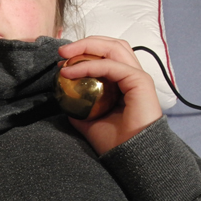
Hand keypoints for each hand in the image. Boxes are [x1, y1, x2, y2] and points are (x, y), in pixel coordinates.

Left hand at [58, 36, 161, 154]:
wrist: (130, 157)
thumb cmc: (115, 142)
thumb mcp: (88, 121)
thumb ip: (79, 108)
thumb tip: (64, 99)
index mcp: (123, 82)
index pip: (105, 56)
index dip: (83, 53)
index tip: (61, 63)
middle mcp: (132, 75)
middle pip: (111, 45)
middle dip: (85, 43)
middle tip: (62, 53)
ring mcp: (137, 76)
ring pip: (114, 48)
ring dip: (87, 47)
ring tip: (65, 56)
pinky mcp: (139, 81)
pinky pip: (111, 66)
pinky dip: (89, 65)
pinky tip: (71, 71)